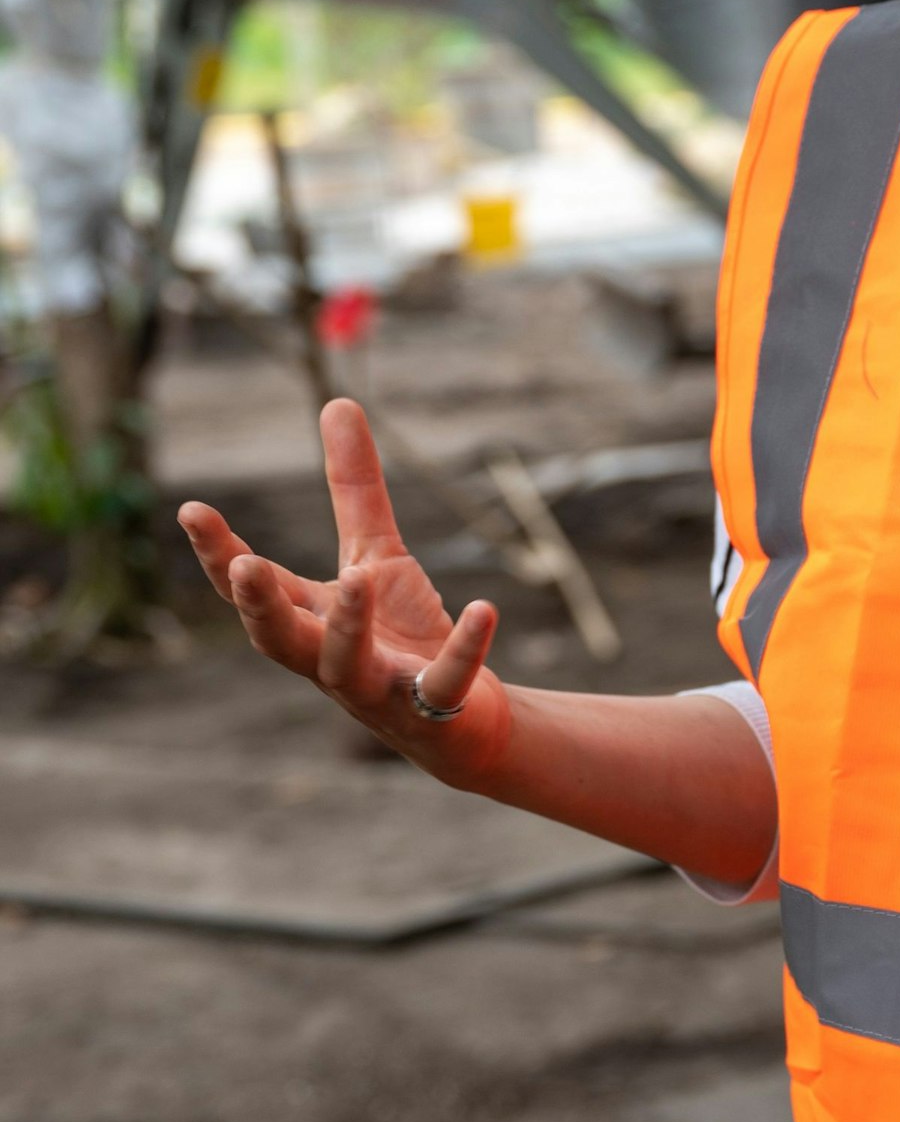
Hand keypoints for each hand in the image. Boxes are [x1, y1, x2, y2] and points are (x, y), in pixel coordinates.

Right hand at [180, 398, 509, 785]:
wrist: (461, 718)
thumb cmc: (401, 633)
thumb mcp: (376, 553)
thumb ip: (353, 487)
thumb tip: (337, 402)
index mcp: (310, 620)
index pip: (253, 590)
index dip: (220, 554)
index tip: (192, 509)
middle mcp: (331, 660)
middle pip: (280, 640)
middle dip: (259, 605)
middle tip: (245, 564)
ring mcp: (380, 689)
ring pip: (347, 667)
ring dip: (348, 627)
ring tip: (356, 580)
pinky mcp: (435, 708)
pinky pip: (445, 681)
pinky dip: (464, 648)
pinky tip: (485, 610)